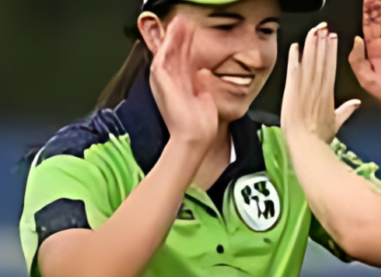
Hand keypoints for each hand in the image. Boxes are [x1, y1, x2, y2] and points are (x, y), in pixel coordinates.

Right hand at [149, 16, 217, 148]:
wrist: (194, 137)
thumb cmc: (200, 124)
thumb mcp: (204, 97)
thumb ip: (201, 83)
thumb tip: (203, 72)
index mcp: (179, 84)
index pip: (182, 59)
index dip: (186, 44)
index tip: (192, 31)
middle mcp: (169, 80)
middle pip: (174, 52)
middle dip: (179, 36)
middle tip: (184, 19)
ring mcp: (163, 79)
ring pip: (167, 51)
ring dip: (173, 36)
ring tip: (180, 21)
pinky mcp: (161, 80)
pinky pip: (163, 56)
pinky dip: (167, 44)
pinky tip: (173, 33)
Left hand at [282, 24, 359, 142]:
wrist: (305, 144)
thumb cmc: (320, 137)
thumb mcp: (336, 123)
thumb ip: (346, 111)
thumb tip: (356, 103)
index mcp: (328, 95)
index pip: (330, 68)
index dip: (331, 52)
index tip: (333, 39)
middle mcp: (317, 89)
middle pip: (321, 61)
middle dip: (322, 44)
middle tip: (324, 28)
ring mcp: (304, 89)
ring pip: (309, 63)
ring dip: (311, 46)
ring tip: (313, 32)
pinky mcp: (292, 92)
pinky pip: (293, 71)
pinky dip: (294, 58)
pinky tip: (295, 47)